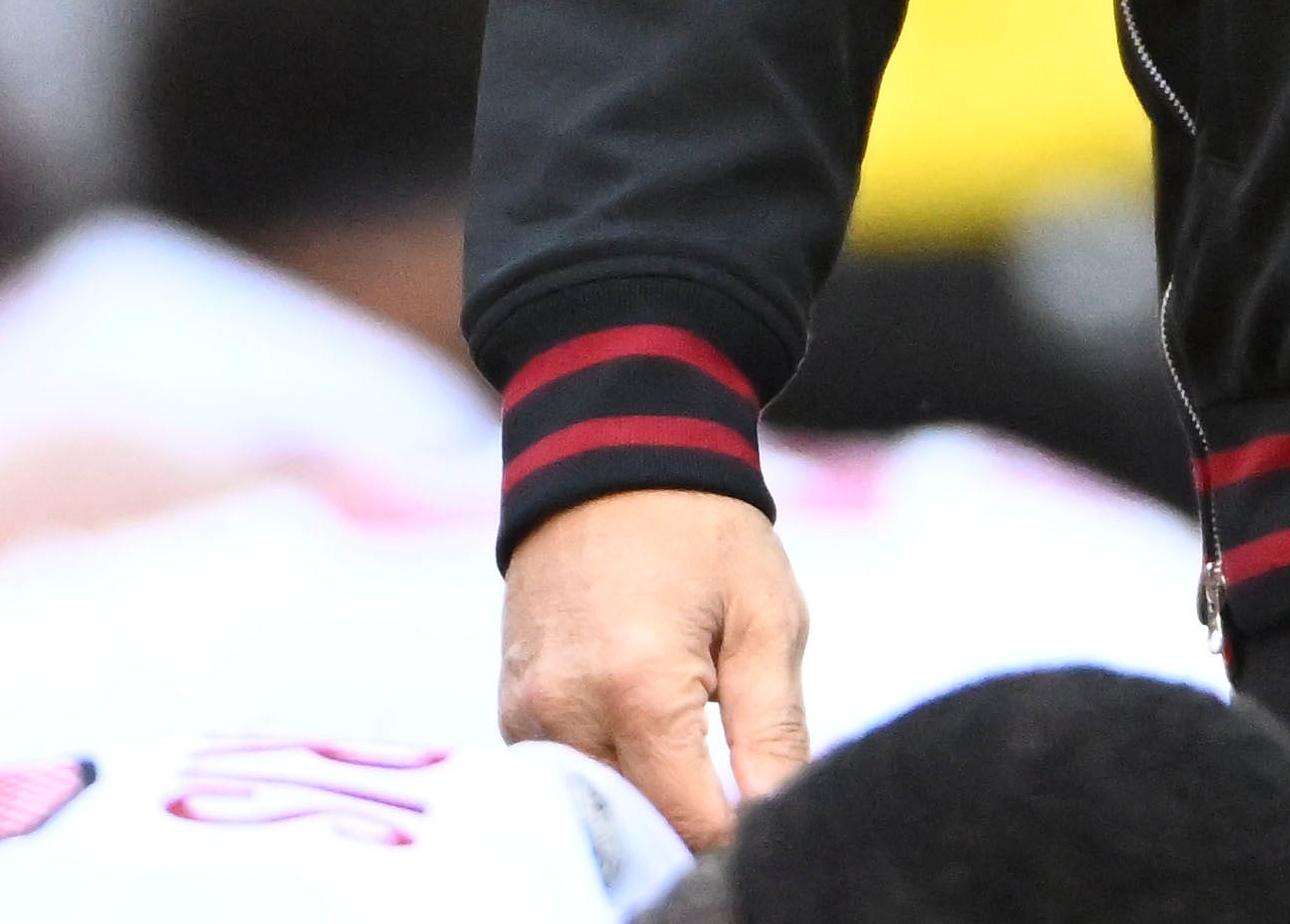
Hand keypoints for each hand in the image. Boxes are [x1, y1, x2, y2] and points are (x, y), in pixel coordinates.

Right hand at [499, 491, 809, 852]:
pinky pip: (563, 774)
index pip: (690, 824)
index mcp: (640, 691)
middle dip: (689, 821)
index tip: (764, 815)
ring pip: (597, 807)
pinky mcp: (512, 706)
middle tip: (732, 776)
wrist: (610, 453)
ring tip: (689, 744)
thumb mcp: (766, 620)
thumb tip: (777, 818)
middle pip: (636, 828)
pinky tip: (642, 728)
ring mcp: (528, 712)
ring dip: (644, 799)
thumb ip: (774, 733)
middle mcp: (568, 712)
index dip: (736, 836)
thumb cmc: (702, 529)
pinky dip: (607, 770)